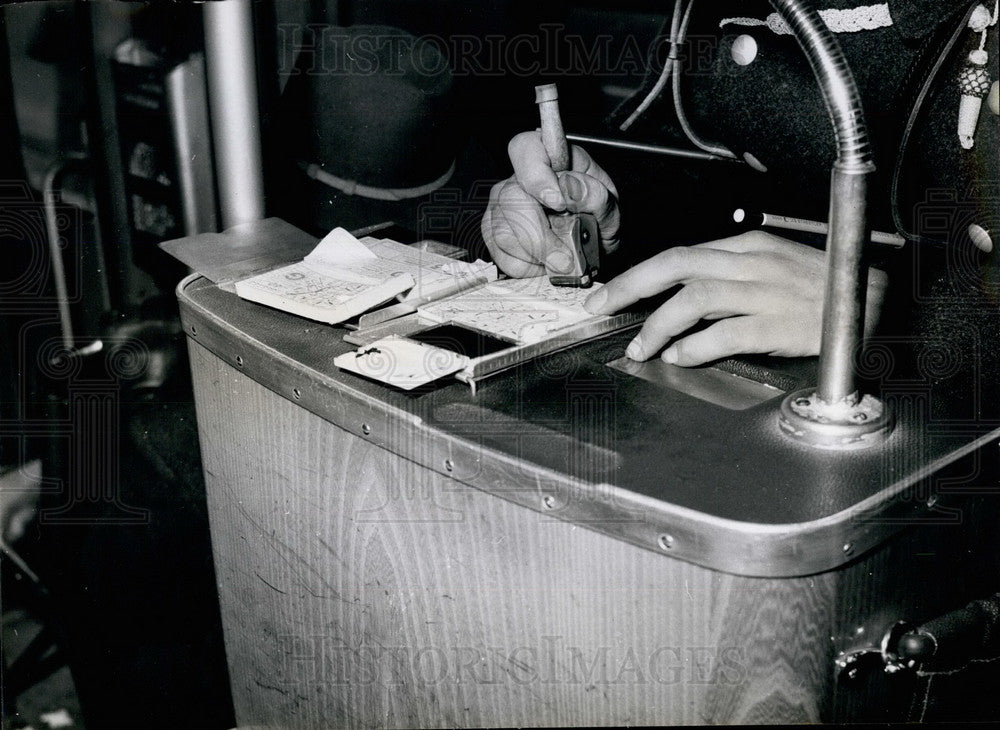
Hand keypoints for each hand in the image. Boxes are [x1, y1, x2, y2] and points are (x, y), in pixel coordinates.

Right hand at [482, 131, 620, 277]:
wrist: (590, 250)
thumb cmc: (596, 221)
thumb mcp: (609, 207)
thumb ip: (595, 196)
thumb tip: (569, 188)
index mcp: (550, 159)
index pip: (525, 148)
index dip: (536, 175)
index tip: (557, 202)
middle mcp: (519, 179)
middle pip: (510, 198)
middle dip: (540, 236)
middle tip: (566, 256)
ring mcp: (501, 208)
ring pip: (503, 233)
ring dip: (537, 256)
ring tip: (561, 259)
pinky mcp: (493, 236)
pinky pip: (502, 256)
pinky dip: (528, 269)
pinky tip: (545, 264)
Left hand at [583, 231, 887, 365]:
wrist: (875, 303)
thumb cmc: (820, 289)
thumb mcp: (769, 270)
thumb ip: (725, 282)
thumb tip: (678, 309)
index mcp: (747, 247)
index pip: (679, 255)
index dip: (638, 274)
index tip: (610, 292)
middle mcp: (751, 263)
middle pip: (675, 264)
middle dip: (629, 285)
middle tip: (600, 305)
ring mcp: (766, 291)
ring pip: (695, 298)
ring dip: (658, 324)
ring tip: (640, 347)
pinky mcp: (779, 323)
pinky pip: (726, 332)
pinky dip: (696, 346)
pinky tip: (681, 357)